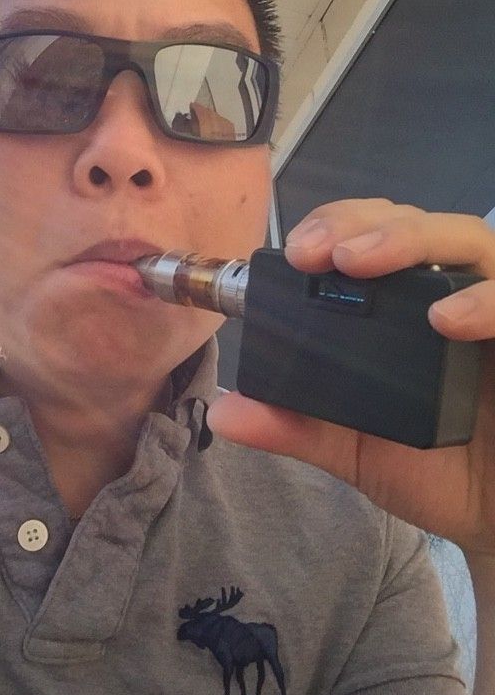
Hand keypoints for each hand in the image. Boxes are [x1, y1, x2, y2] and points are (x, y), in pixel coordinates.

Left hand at [207, 199, 494, 559]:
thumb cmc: (437, 473)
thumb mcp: (354, 449)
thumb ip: (297, 425)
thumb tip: (226, 413)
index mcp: (403, 306)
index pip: (370, 233)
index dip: (333, 226)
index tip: (296, 252)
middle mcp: (452, 293)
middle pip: (414, 221)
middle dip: (361, 223)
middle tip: (319, 252)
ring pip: (468, 239)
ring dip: (411, 239)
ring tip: (361, 262)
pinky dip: (487, 301)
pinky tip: (449, 319)